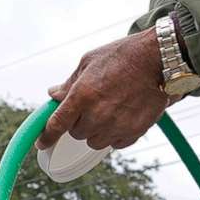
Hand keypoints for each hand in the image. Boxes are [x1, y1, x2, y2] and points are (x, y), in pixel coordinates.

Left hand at [46, 30, 168, 153]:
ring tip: (108, 111)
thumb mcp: (89, 62)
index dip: (46, 136)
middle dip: (79, 122)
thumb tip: (53, 95)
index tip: (42, 143)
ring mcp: (117, 125)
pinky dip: (114, 134)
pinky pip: (115, 144)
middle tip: (91, 106)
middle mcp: (98, 114)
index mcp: (82, 95)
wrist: (157, 59)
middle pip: (76, 134)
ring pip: (95, 142)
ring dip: (96, 131)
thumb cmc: (122, 56)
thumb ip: (69, 83)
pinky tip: (122, 117)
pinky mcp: (134, 132)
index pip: (57, 125)